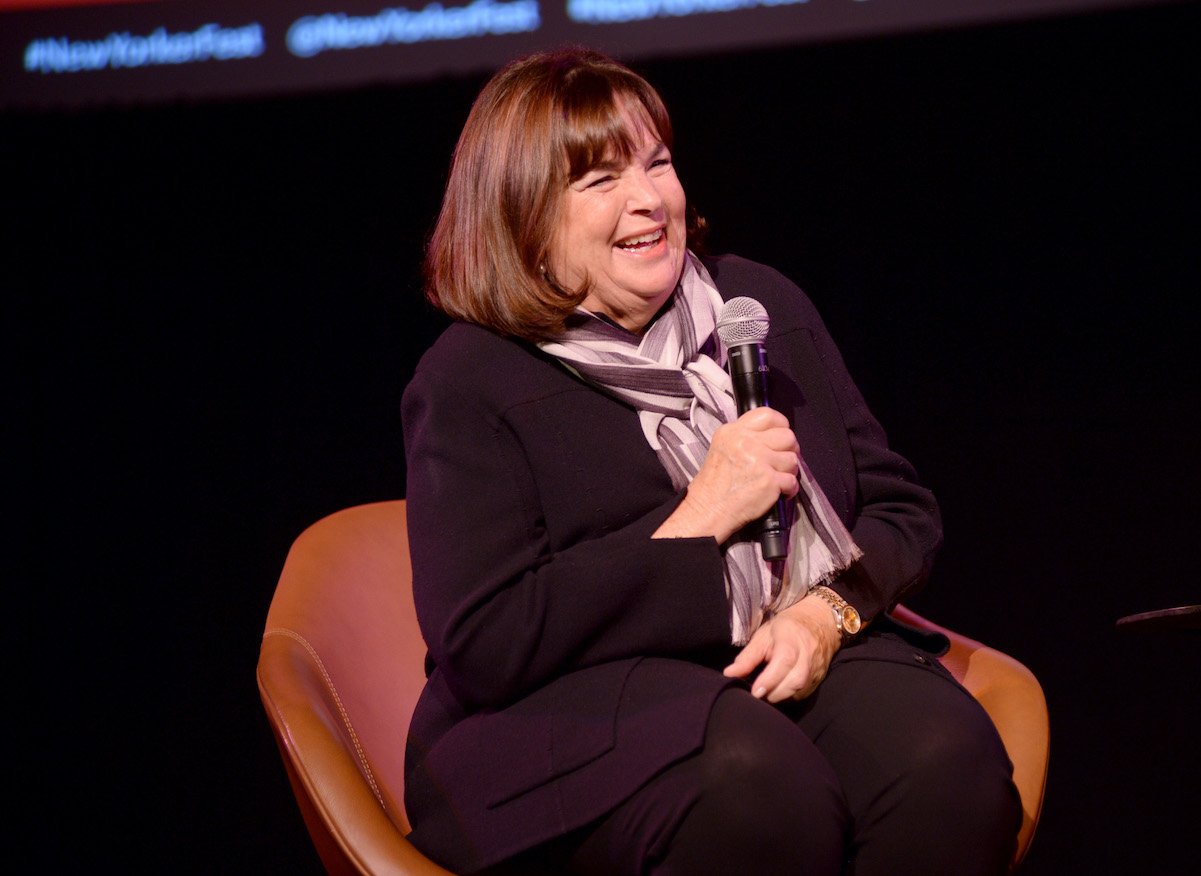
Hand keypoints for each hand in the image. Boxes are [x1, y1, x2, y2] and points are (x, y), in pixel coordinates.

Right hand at [653, 407, 799, 541]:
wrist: (709, 509)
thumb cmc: (716, 482)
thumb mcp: (723, 446)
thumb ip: (745, 437)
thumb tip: (773, 435)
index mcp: (734, 431)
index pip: (768, 415)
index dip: (781, 425)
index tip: (780, 437)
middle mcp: (747, 442)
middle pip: (787, 436)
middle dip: (789, 449)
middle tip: (781, 460)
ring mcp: (759, 461)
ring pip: (793, 459)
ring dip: (788, 471)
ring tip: (776, 478)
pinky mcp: (769, 481)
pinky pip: (792, 481)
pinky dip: (789, 489)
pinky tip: (778, 492)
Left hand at [722, 594, 840, 702]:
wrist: (819, 624)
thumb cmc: (786, 629)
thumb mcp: (763, 636)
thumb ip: (747, 657)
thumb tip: (729, 674)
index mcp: (791, 639)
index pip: (784, 661)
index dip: (769, 679)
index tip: (754, 691)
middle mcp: (808, 655)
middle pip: (795, 680)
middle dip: (773, 692)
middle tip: (757, 691)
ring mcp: (817, 668)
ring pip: (800, 690)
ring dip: (780, 696)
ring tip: (766, 691)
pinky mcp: (819, 680)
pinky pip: (803, 694)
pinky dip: (789, 696)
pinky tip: (779, 691)